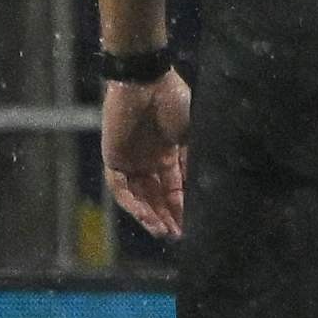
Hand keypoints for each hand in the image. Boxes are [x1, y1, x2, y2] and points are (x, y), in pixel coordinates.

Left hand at [102, 70, 190, 238]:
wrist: (146, 82)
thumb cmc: (173, 100)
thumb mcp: (191, 133)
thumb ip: (193, 157)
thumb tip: (204, 184)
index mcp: (168, 153)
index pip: (175, 186)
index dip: (182, 206)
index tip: (192, 224)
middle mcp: (148, 160)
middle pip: (156, 196)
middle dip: (166, 216)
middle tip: (177, 235)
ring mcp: (130, 160)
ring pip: (138, 196)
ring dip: (149, 215)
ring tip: (162, 231)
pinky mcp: (113, 158)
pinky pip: (120, 188)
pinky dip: (132, 203)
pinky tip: (145, 216)